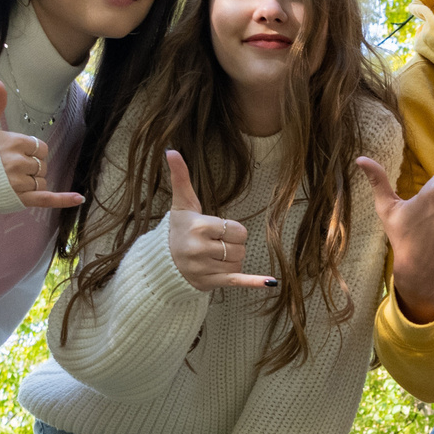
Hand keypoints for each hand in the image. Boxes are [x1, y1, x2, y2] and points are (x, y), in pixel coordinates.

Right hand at [0, 80, 84, 208]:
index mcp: (14, 143)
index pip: (40, 148)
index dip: (32, 151)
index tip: (16, 154)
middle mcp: (18, 163)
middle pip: (42, 165)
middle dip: (32, 166)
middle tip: (10, 168)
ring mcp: (19, 183)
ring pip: (42, 181)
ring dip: (33, 181)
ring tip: (11, 180)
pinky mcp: (19, 200)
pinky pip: (47, 199)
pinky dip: (64, 199)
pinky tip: (79, 198)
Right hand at [165, 151, 277, 291]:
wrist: (162, 262)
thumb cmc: (178, 229)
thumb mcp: (181, 203)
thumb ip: (180, 178)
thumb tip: (171, 150)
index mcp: (198, 227)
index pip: (237, 230)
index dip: (233, 231)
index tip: (218, 231)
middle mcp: (200, 249)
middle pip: (240, 247)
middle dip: (233, 245)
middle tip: (215, 244)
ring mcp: (204, 268)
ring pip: (239, 262)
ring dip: (232, 260)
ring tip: (214, 257)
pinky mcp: (209, 282)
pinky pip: (237, 281)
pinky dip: (254, 282)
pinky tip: (271, 283)